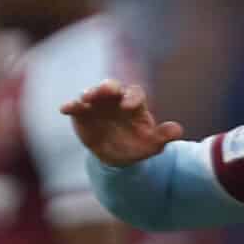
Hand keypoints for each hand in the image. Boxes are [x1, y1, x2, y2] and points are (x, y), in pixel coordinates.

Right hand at [61, 80, 186, 166]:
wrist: (117, 156)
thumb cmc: (137, 145)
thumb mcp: (152, 144)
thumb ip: (163, 136)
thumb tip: (178, 131)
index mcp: (134, 103)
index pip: (134, 94)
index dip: (132, 98)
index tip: (128, 107)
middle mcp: (115, 99)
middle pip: (112, 87)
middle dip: (108, 87)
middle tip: (105, 90)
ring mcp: (97, 105)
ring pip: (92, 93)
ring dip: (89, 94)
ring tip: (85, 99)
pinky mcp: (82, 114)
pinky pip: (75, 106)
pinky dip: (70, 105)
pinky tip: (64, 108)